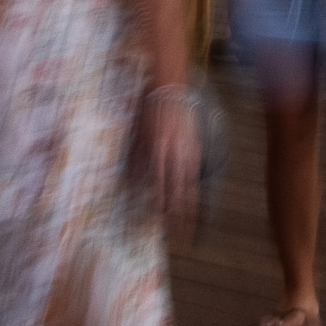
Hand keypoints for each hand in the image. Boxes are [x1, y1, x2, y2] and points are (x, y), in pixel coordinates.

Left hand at [141, 82, 201, 222]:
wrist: (169, 88)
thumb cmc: (148, 110)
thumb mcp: (138, 134)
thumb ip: (136, 158)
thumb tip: (130, 182)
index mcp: (159, 149)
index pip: (160, 185)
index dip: (161, 205)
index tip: (159, 221)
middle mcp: (176, 153)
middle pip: (178, 190)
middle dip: (179, 216)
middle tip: (179, 236)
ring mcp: (189, 150)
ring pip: (190, 185)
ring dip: (189, 208)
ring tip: (188, 227)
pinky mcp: (195, 146)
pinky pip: (195, 173)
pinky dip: (193, 190)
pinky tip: (192, 201)